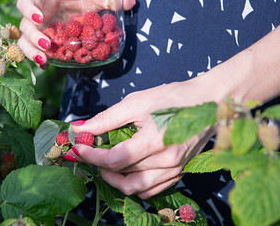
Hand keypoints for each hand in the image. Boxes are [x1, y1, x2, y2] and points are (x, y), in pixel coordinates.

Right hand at [16, 0, 135, 67]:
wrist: (73, 15)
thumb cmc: (78, 5)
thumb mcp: (90, 2)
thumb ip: (107, 0)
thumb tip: (132, 2)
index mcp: (41, 2)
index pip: (24, 2)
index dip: (28, 10)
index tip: (40, 16)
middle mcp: (34, 18)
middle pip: (23, 27)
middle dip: (33, 36)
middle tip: (48, 43)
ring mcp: (34, 33)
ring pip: (23, 43)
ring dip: (31, 52)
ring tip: (45, 59)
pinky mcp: (37, 46)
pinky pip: (31, 54)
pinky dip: (37, 60)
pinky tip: (47, 65)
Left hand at [66, 80, 216, 198]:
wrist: (208, 102)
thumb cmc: (171, 98)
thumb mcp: (135, 102)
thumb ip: (106, 119)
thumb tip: (81, 128)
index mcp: (154, 142)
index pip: (114, 160)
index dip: (92, 156)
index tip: (78, 147)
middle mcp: (166, 162)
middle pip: (123, 177)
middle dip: (100, 167)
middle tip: (90, 154)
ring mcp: (174, 171)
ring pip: (136, 189)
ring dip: (116, 180)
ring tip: (106, 164)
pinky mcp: (179, 173)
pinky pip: (152, 190)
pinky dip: (134, 185)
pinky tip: (126, 170)